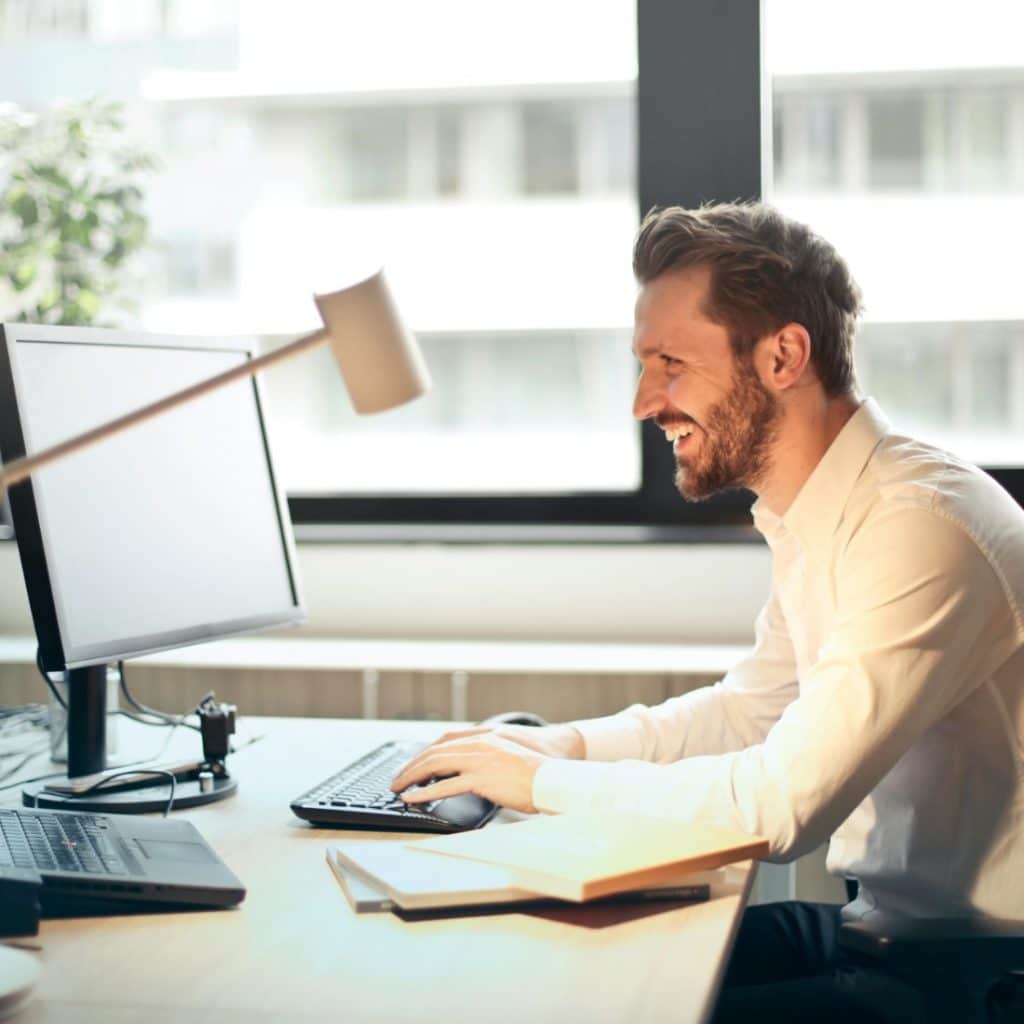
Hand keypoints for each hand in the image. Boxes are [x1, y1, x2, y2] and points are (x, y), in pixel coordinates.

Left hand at [390, 725, 580, 812]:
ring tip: (398, 788)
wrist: (554, 778)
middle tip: (398, 779)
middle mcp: (479, 744)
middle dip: (412, 765)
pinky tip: (413, 798)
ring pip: (435, 764)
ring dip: (412, 776)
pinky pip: (445, 786)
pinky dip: (425, 792)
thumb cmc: (537, 772)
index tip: (414, 763)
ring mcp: (479, 760)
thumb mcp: (509, 756)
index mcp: (486, 737)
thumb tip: (470, 771)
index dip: (426, 751)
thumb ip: (488, 757)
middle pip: (435, 751)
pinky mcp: (481, 778)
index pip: (446, 739)